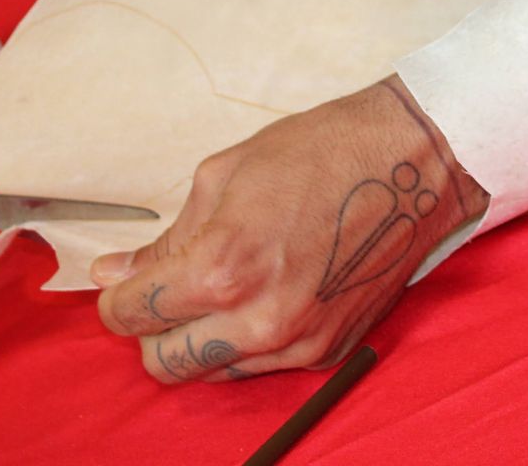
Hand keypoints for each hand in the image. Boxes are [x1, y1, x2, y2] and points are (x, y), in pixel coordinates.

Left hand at [92, 75, 486, 381]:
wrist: (412, 164)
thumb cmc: (321, 153)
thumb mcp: (223, 176)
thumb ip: (168, 238)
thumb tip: (119, 274)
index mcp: (224, 268)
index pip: (134, 314)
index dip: (116, 297)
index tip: (121, 284)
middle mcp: (259, 320)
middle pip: (164, 363)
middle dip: (150, 330)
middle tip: (162, 292)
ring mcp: (297, 342)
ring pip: (211, 373)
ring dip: (198, 340)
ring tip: (218, 289)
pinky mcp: (327, 351)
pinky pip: (260, 367)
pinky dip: (245, 341)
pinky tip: (260, 295)